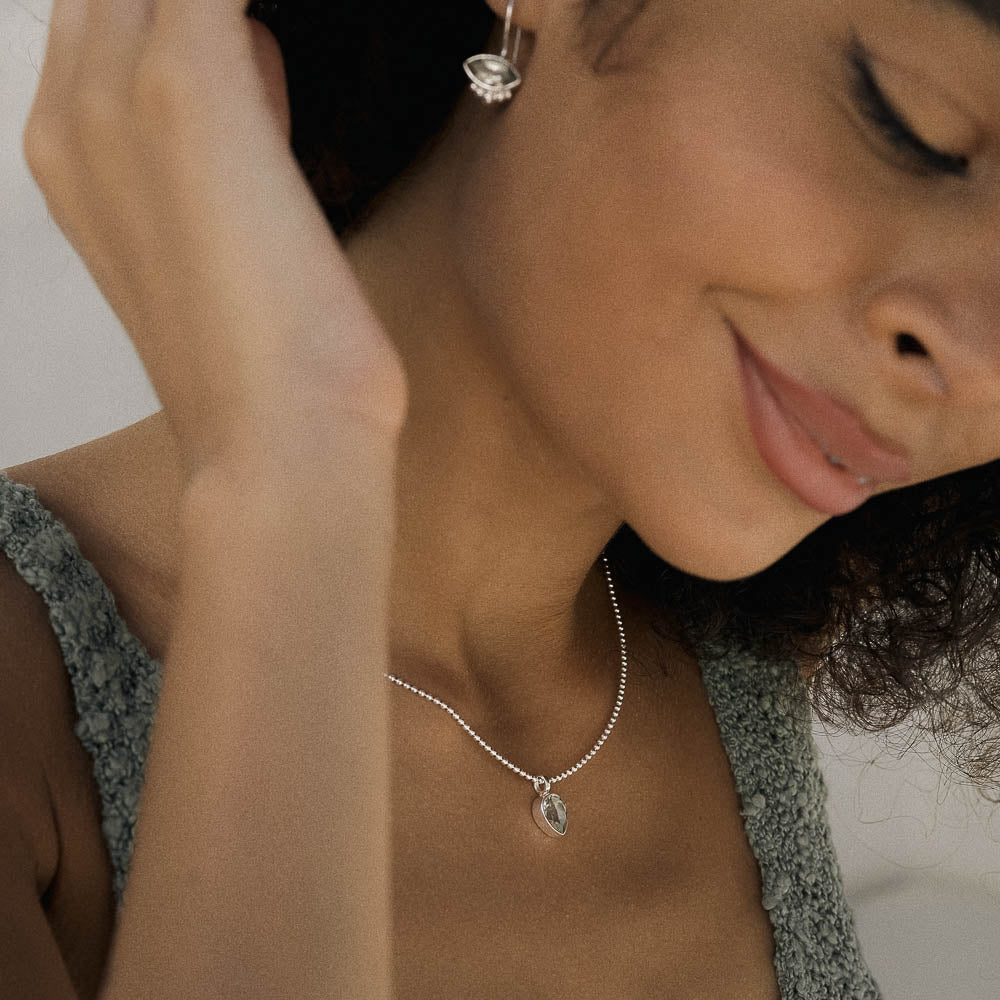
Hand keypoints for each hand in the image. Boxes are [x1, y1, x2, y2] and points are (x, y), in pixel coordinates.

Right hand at [22, 0, 408, 477]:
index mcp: (71, 151)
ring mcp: (113, 92)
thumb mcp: (225, 231)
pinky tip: (288, 33)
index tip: (246, 34)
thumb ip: (224, 134)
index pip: (109, 5)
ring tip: (277, 88)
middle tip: (258, 52)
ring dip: (232, 8)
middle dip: (206, 7)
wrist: (276, 442)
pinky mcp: (188, 84)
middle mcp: (69, 111)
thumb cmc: (270, 361)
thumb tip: (252, 54)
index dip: (180, 3)